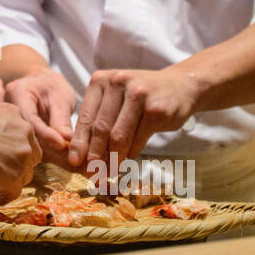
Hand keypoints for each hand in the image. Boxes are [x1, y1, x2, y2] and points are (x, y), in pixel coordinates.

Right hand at [0, 100, 41, 202]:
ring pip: (25, 175)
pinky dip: (5, 196)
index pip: (25, 137)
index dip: (14, 150)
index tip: (2, 157)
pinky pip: (15, 192)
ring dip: (11, 180)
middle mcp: (24, 132)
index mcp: (15, 114)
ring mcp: (21, 155)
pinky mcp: (14, 176)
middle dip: (17, 164)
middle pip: (31, 156)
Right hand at [3, 70, 76, 165]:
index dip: (45, 134)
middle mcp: (8, 113)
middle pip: (28, 137)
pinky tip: (73, 166)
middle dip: (52, 150)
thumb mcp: (60, 97)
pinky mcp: (20, 139)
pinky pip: (37, 151)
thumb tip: (65, 140)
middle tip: (76, 160)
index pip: (29, 118)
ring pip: (33, 147)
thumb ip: (61, 118)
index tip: (62, 144)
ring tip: (79, 167)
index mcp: (16, 94)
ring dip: (56, 158)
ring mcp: (11, 128)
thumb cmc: (51, 86)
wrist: (41, 85)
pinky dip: (55, 158)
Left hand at [70, 68, 197, 170]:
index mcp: (101, 80)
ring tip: (107, 173)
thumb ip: (100, 118)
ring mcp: (138, 94)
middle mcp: (117, 82)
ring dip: (112, 159)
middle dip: (94, 155)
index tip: (74, 161)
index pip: (85, 116)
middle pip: (100, 128)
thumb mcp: (116, 99)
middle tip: (91, 174)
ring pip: (118, 136)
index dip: (79, 142)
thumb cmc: (142, 97)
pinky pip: (137, 140)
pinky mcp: (155, 109)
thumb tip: (84, 155)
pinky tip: (126, 163)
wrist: (181, 86)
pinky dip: (130, 155)